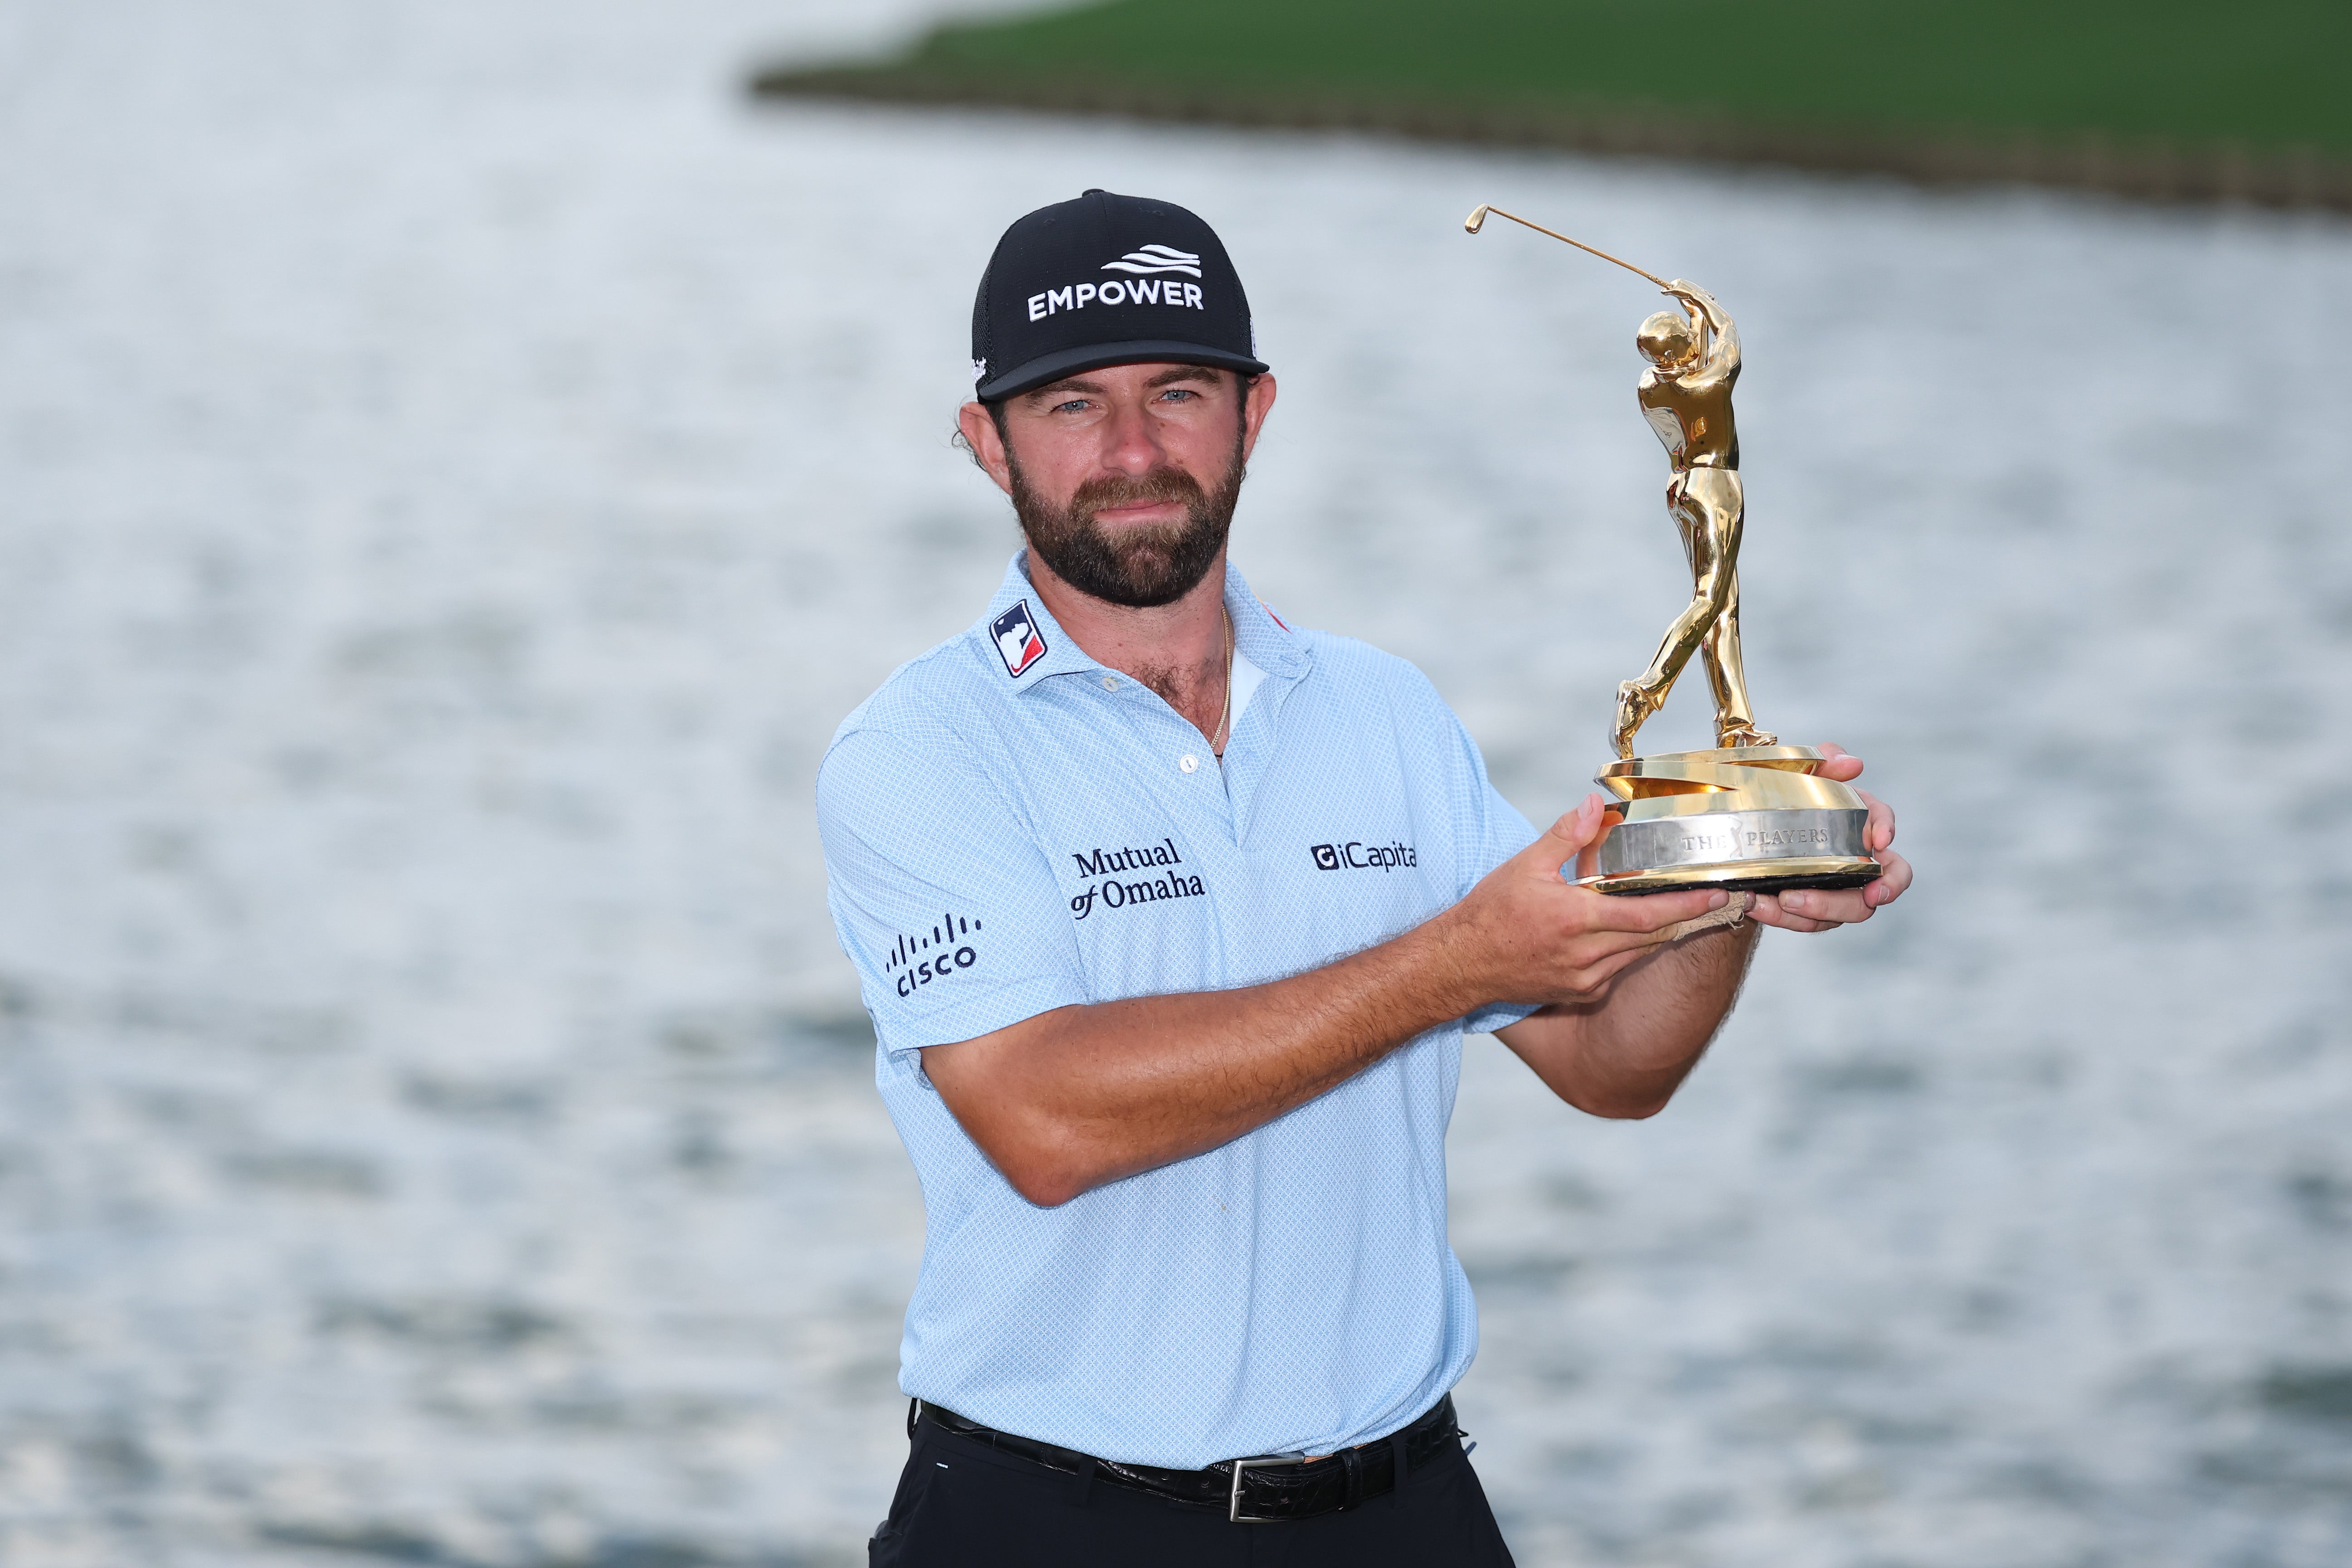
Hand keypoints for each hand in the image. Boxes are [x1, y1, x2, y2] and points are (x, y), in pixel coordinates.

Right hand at [1440, 795, 1733, 1006]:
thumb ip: (1564, 835)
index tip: (1717, 893)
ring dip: (1659, 933)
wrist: (1460, 966)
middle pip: (1653, 936)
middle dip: (1686, 917)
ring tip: (1680, 911)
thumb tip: (1593, 806)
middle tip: (1713, 899)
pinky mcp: (1579, 992)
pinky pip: (1618, 969)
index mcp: (1576, 919)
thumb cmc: (1489, 914)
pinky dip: (1630, 949)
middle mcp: (1586, 954)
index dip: (1687, 905)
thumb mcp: (1524, 866)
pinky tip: (1629, 933)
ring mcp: (1584, 978)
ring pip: (1639, 954)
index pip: (1647, 914)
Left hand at [1749, 744, 1912, 931]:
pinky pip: (1802, 920)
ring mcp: (1836, 890)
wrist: (1753, 818)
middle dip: (1844, 901)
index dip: (1891, 852)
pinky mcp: (1809, 908)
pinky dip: (1778, 915)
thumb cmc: (1790, 791)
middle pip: (1873, 892)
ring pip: (1837, 913)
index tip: (1879, 842)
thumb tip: (1852, 764)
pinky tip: (1755, 902)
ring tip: (1779, 900)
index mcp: (1864, 832)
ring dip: (1809, 911)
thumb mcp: (1804, 769)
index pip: (1890, 842)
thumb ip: (1828, 760)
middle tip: (1805, 897)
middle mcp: (1859, 867)